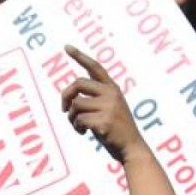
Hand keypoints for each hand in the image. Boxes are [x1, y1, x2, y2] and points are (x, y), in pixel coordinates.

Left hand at [61, 45, 146, 163]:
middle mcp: (111, 94)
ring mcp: (108, 107)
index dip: (80, 56)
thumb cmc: (116, 129)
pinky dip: (77, 127)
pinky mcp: (103, 121)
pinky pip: (78, 120)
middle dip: (66, 95)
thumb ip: (96, 98)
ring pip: (76, 104)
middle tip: (64, 109)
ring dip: (72, 117)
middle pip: (78, 83)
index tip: (66, 47)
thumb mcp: (110, 107)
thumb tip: (72, 97)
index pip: (95, 67)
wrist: (131, 147)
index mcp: (112, 88)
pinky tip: (84, 132)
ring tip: (79, 125)